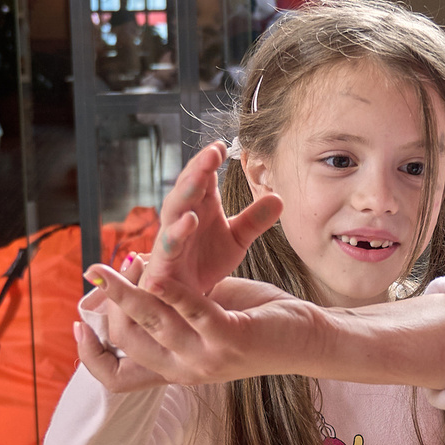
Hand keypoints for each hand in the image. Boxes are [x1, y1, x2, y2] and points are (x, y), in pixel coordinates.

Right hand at [81, 265, 317, 385]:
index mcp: (176, 370)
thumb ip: (173, 305)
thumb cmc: (257, 321)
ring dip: (128, 293)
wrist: (309, 340)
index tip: (77, 321)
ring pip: (153, 324)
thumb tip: (141, 276)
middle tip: (95, 272)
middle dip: (108, 306)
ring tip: (109, 269)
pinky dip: (171, 292)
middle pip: (128, 342)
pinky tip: (157, 273)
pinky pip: (191, 312)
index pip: (118, 374)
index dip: (93, 351)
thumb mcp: (205, 314)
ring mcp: (207, 358)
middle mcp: (186, 370)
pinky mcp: (230, 339)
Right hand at [139, 142, 281, 298]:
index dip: (210, 161)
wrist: (187, 297)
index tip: (223, 146)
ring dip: (185, 193)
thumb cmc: (205, 262)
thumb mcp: (236, 240)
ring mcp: (171, 237)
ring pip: (174, 210)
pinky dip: (177, 232)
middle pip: (188, 187)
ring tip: (199, 180)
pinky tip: (190, 221)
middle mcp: (183, 216)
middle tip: (212, 152)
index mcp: (200, 206)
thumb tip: (280, 198)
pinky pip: (169, 244)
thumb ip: (254, 220)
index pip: (204, 177)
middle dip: (198, 169)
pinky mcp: (163, 262)